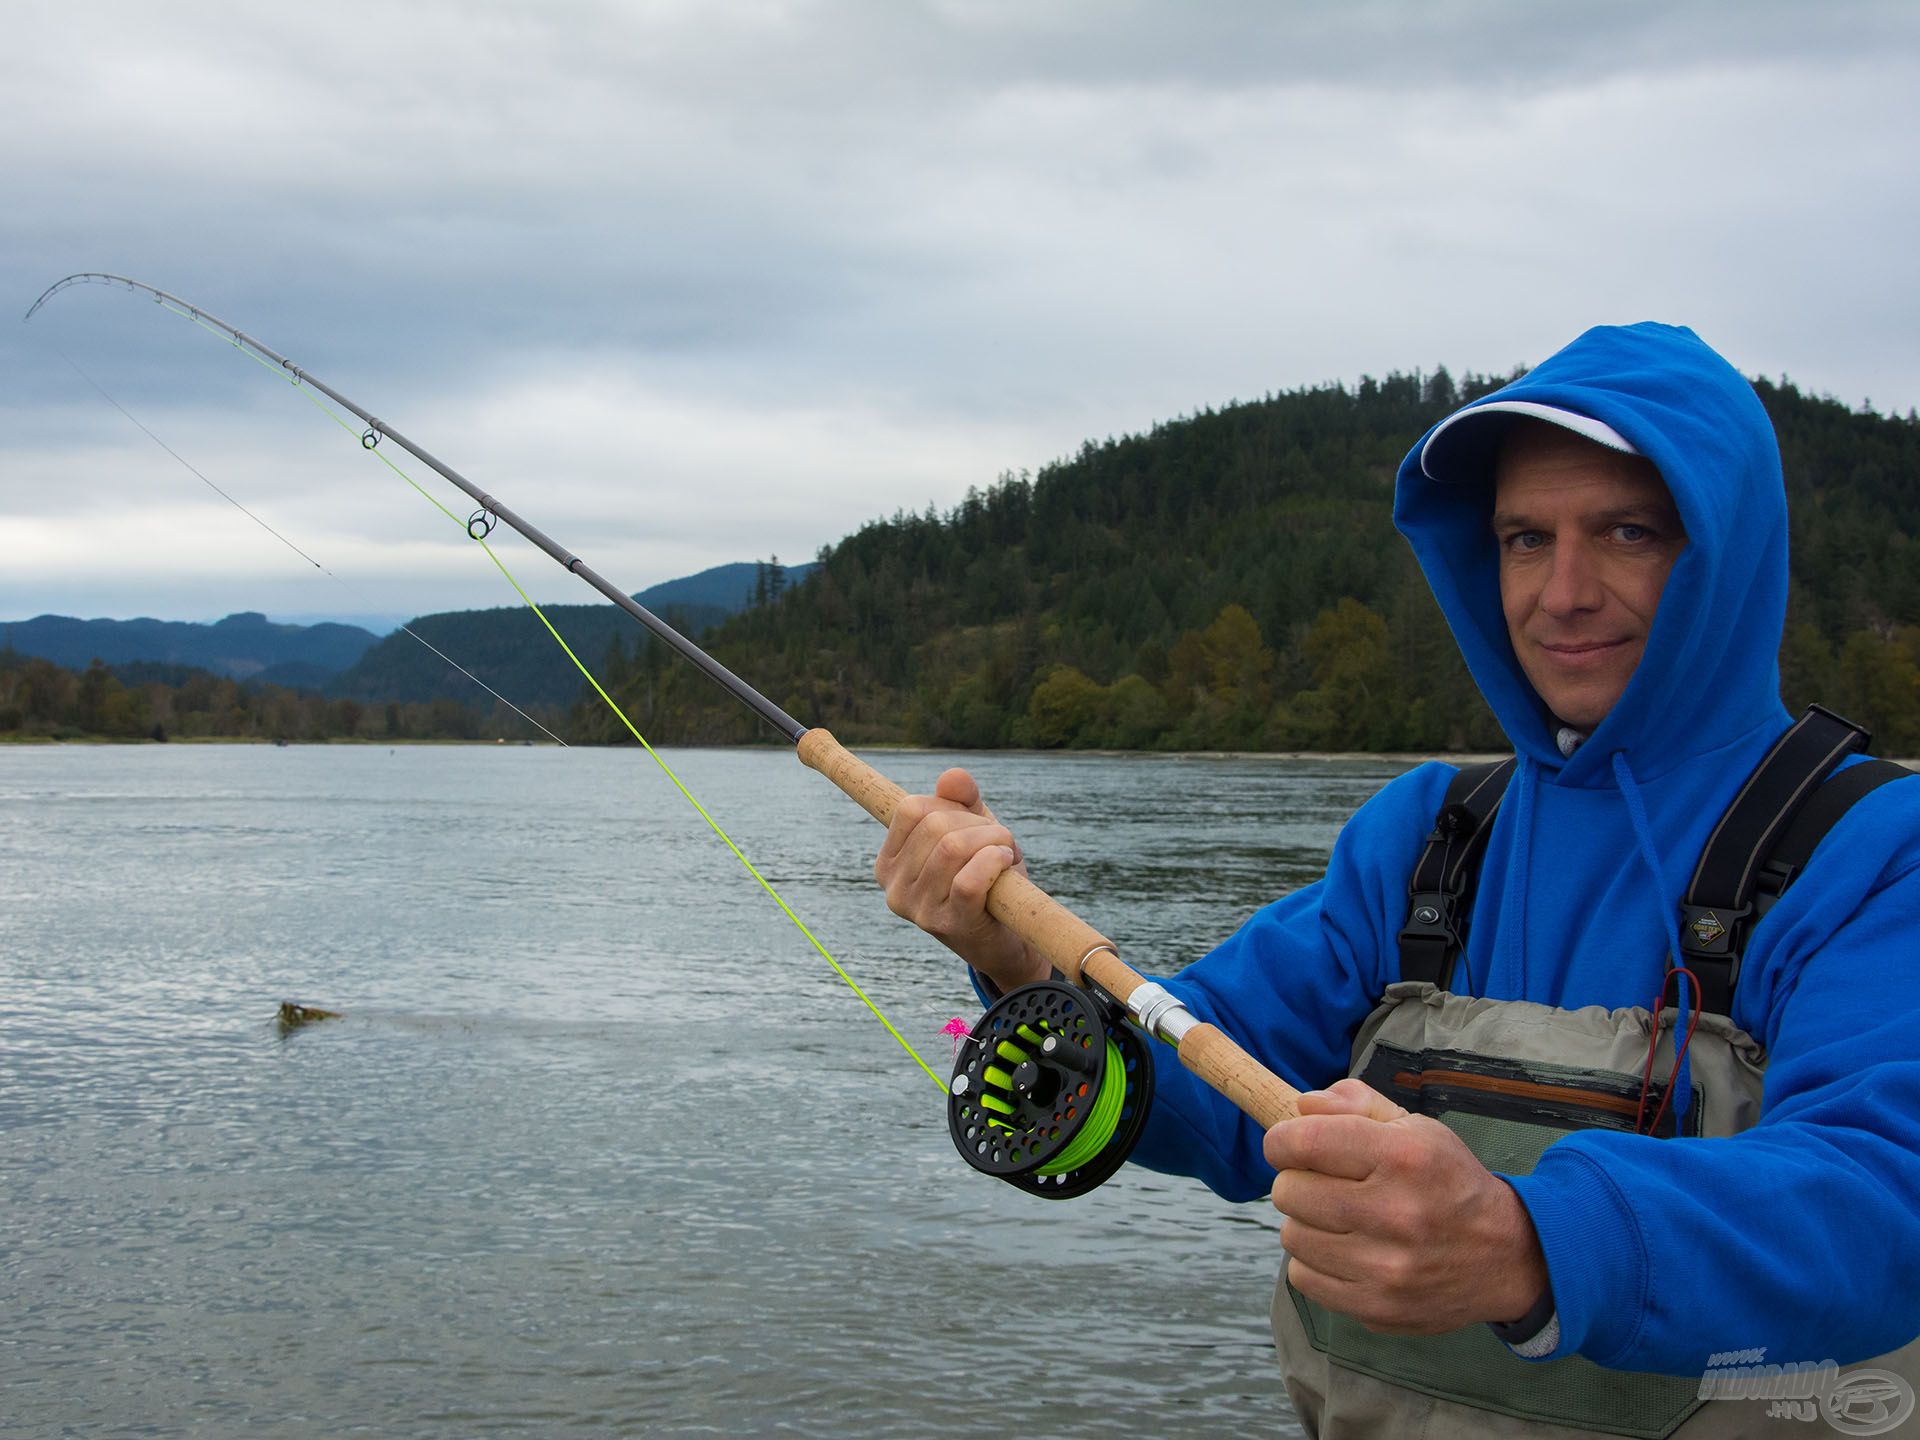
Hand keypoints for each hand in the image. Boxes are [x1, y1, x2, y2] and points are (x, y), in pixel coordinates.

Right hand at [874, 768, 1048, 992]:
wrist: (1005, 938)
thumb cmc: (984, 878)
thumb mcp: (971, 832)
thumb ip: (961, 800)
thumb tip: (952, 777)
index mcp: (888, 862)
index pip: (911, 809)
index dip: (950, 806)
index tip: (972, 823)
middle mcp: (893, 887)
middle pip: (936, 826)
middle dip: (979, 824)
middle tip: (999, 841)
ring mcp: (918, 909)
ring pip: (954, 848)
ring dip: (993, 841)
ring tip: (1005, 852)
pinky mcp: (949, 924)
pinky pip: (968, 880)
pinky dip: (994, 861)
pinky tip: (1006, 862)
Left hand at [1264, 1078, 1548, 1334]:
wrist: (1504, 1256)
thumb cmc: (1448, 1182)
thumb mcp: (1416, 1127)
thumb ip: (1356, 1104)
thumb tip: (1301, 1107)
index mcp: (1403, 1157)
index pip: (1302, 1141)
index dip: (1282, 1139)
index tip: (1289, 1144)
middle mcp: (1394, 1213)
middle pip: (1288, 1191)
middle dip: (1297, 1181)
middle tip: (1324, 1184)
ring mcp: (1386, 1268)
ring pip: (1292, 1236)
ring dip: (1305, 1223)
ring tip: (1339, 1219)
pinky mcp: (1377, 1307)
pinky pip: (1303, 1278)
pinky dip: (1314, 1262)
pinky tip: (1344, 1251)